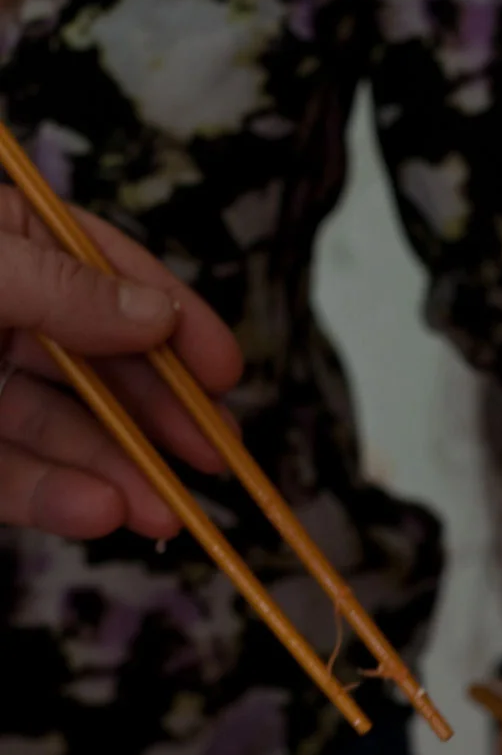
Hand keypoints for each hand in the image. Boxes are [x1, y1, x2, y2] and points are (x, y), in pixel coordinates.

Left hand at [0, 187, 243, 537]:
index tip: (225, 371)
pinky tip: (98, 513)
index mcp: (2, 240)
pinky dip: (51, 498)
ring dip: (115, 472)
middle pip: (94, 363)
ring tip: (163, 513)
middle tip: (215, 458)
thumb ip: (61, 287)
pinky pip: (5, 476)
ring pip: (56, 430)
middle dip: (156, 415)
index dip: (172, 320)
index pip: (102, 269)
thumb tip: (160, 315)